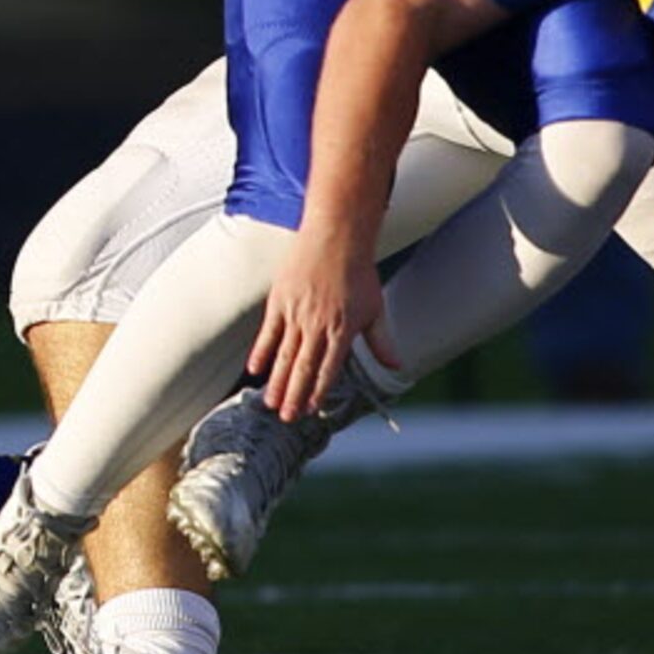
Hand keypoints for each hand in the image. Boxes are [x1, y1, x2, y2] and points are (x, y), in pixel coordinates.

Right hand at [249, 241, 401, 421]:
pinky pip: (268, 333)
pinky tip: (256, 370)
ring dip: (277, 382)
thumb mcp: (376, 308)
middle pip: (303, 368)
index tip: (311, 410)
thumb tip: (397, 367)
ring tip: (270, 403)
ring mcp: (296, 313)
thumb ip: (382, 342)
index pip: (328, 369)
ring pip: (284, 355)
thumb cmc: (359, 272)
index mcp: (343, 329)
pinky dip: (261, 353)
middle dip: (294, 396)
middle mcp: (318, 325)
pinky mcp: (280, 300)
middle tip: (287, 418)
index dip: (319, 391)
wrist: (337, 235)